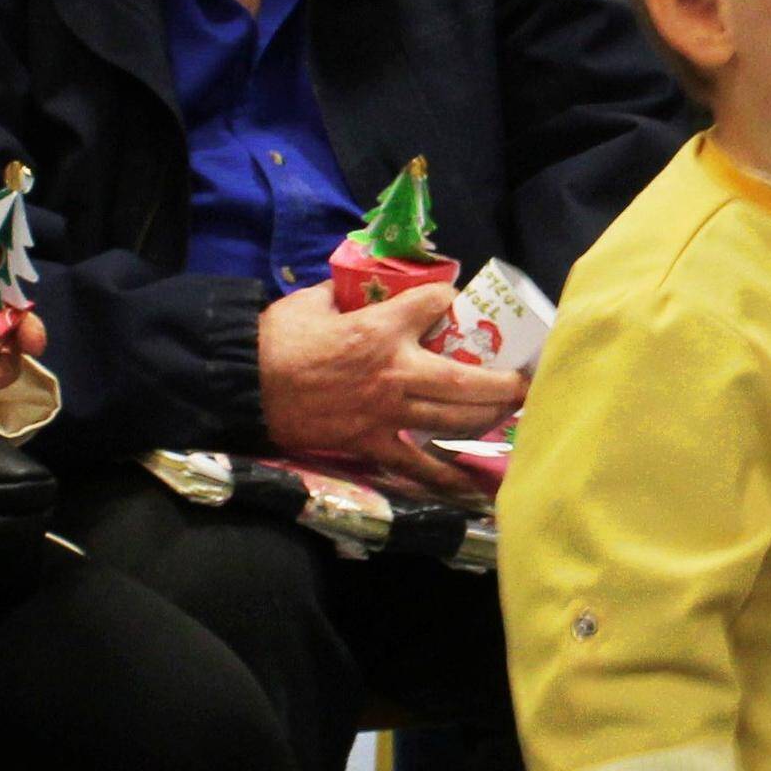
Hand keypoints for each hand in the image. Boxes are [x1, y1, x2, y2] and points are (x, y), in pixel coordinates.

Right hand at [260, 279, 522, 499]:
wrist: (244, 385)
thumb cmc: (276, 339)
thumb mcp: (314, 301)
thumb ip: (346, 293)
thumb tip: (359, 286)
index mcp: (383, 328)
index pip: (438, 305)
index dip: (451, 301)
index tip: (453, 303)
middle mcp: (397, 372)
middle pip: (469, 377)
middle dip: (505, 380)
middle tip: (526, 379)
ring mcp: (388, 413)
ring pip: (456, 420)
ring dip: (491, 419)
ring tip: (510, 415)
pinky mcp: (372, 445)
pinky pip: (419, 467)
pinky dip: (449, 478)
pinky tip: (476, 484)